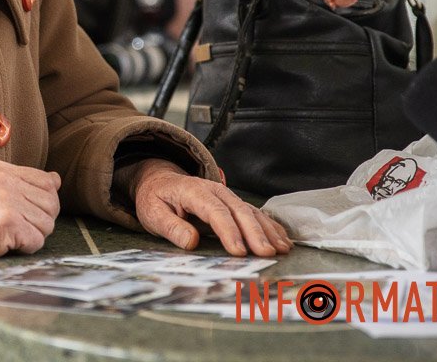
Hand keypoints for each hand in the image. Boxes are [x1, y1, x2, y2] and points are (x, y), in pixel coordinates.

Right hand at [0, 160, 60, 277]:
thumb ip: (23, 183)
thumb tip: (56, 179)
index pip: (46, 181)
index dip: (42, 203)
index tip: (24, 213)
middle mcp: (3, 180)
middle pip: (51, 203)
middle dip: (39, 222)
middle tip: (16, 229)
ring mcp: (6, 200)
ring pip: (47, 223)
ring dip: (31, 236)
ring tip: (8, 236)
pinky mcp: (7, 222)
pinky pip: (36, 240)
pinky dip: (24, 249)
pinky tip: (5, 244)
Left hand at [127, 159, 291, 256]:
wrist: (159, 181)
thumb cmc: (155, 199)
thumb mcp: (153, 213)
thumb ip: (171, 227)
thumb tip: (192, 242)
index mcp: (192, 191)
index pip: (215, 212)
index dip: (229, 231)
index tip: (239, 251)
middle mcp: (214, 190)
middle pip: (239, 211)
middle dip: (255, 233)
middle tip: (266, 254)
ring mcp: (226, 195)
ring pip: (251, 211)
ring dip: (268, 231)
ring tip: (281, 249)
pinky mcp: (233, 202)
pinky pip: (255, 213)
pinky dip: (270, 226)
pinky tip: (283, 239)